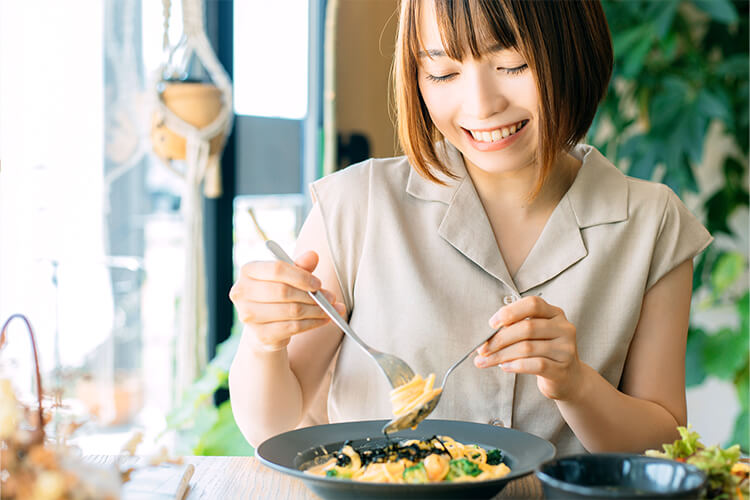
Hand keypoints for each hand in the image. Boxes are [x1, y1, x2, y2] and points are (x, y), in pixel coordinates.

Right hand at [229, 250, 345, 350]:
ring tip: (330, 309)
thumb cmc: (278, 294)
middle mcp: (242, 292)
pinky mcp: (259, 334)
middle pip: (283, 291)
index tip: (319, 283)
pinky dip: (312, 323)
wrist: (265, 326)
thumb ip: (301, 266)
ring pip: (291, 311)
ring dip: (316, 310)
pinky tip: (323, 320)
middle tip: (331, 297)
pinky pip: (292, 328)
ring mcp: (248, 315)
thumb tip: (313, 255)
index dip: (301, 276)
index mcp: (248, 271)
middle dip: (311, 295)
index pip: (277, 269)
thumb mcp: (289, 277)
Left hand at [473, 296, 582, 400]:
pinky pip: (535, 365)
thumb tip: (487, 336)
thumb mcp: (535, 335)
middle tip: (482, 348)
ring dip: (501, 355)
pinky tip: (504, 367)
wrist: (569, 379)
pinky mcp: (562, 369)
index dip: (509, 311)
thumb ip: (516, 329)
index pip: (533, 304)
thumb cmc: (545, 353)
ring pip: (527, 348)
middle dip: (499, 338)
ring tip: (485, 361)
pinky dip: (515, 365)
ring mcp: (565, 349)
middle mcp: (563, 328)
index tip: (492, 324)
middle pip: (526, 327)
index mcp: (555, 314)